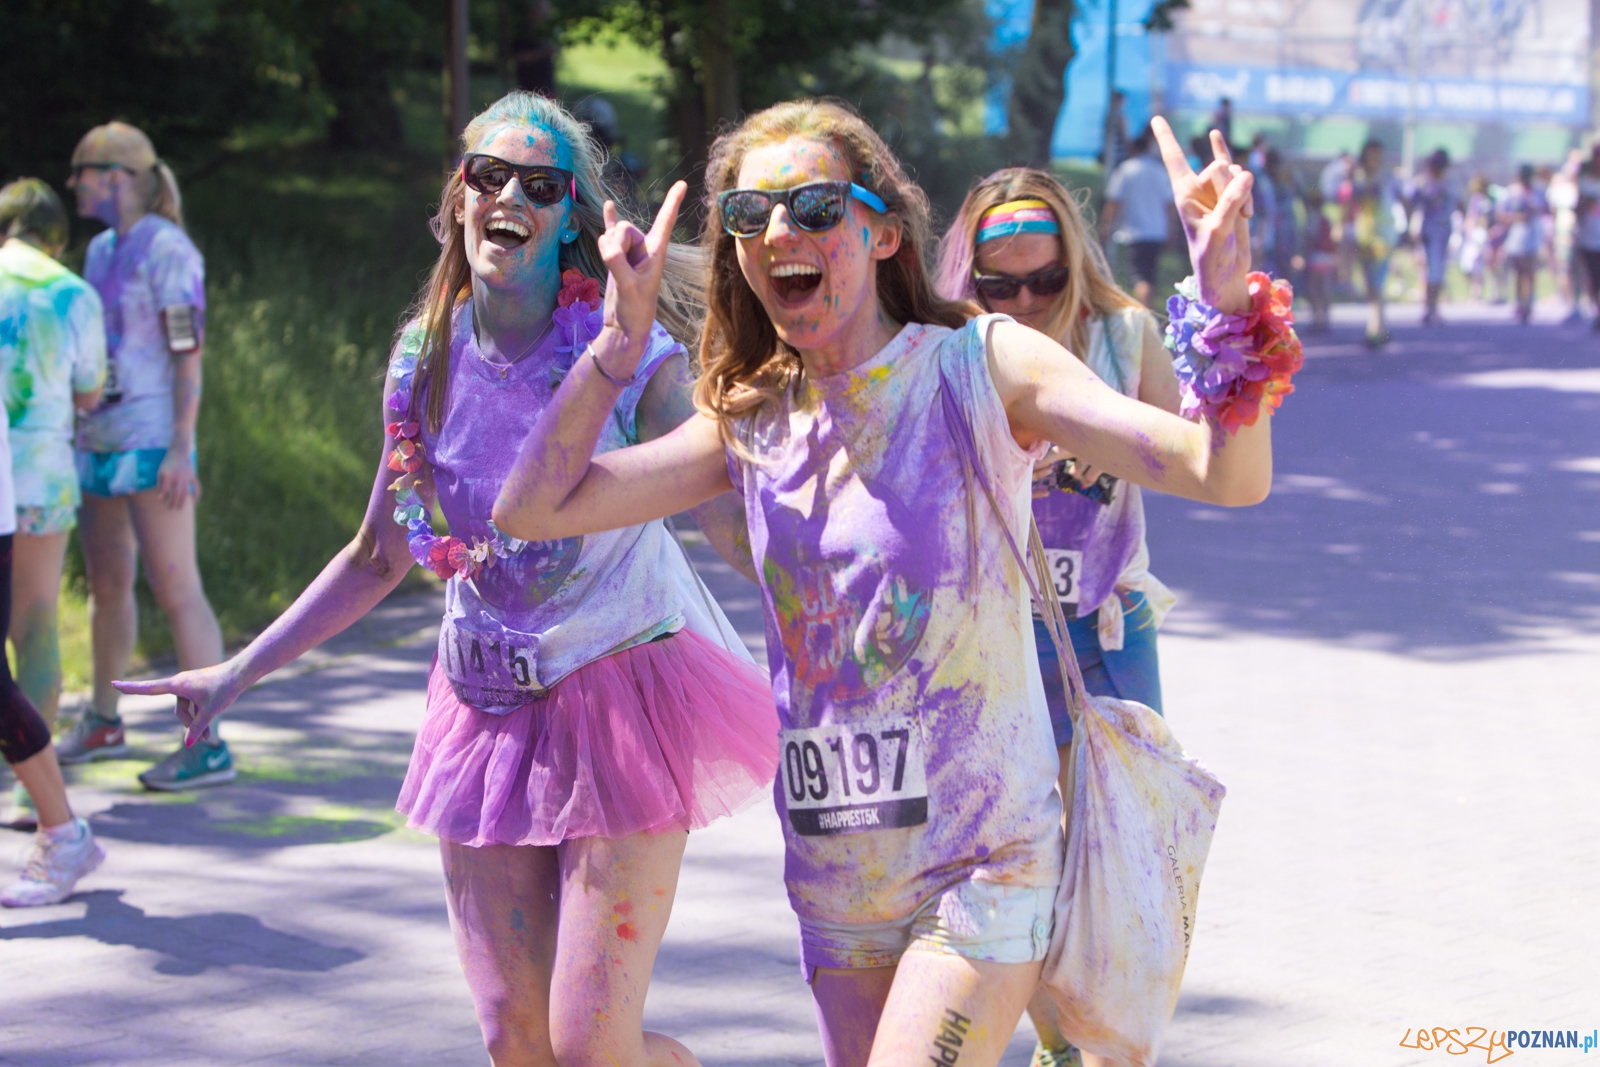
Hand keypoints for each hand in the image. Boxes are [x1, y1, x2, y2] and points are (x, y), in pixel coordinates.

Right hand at [114, 663, 245, 747]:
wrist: (241, 673)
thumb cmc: (224, 688)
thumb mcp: (210, 711)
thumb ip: (197, 727)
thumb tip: (187, 745)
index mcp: (177, 684)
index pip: (149, 688)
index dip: (131, 688)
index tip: (113, 683)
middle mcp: (180, 683)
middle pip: (178, 711)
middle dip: (190, 725)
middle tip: (204, 739)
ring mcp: (189, 686)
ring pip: (187, 711)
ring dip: (197, 723)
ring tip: (209, 738)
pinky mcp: (198, 689)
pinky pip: (194, 707)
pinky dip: (201, 716)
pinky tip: (211, 725)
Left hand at [156, 447, 199, 507]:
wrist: (179, 452)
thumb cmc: (167, 464)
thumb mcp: (160, 472)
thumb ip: (161, 484)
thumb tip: (162, 497)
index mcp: (168, 475)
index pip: (165, 489)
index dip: (163, 496)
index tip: (161, 500)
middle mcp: (178, 476)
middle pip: (176, 493)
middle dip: (173, 502)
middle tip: (171, 508)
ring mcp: (187, 476)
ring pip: (186, 492)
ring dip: (183, 502)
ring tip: (179, 508)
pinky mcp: (193, 476)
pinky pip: (197, 487)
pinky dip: (196, 494)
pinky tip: (194, 501)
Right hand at [594, 181, 687, 370]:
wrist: (624, 326)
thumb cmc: (635, 310)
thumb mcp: (628, 287)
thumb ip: (618, 264)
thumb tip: (607, 245)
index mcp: (656, 253)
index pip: (665, 222)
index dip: (672, 202)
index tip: (682, 183)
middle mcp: (644, 249)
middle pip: (626, 227)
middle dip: (616, 241)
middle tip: (617, 265)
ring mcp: (629, 252)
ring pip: (613, 233)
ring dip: (607, 245)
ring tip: (612, 268)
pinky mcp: (616, 256)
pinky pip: (611, 232)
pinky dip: (609, 220)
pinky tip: (609, 204)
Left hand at [1151, 117, 1253, 313]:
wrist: (1226, 273)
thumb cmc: (1213, 258)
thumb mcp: (1219, 232)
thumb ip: (1231, 204)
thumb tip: (1245, 176)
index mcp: (1185, 195)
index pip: (1175, 160)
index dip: (1167, 138)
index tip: (1156, 117)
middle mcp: (1198, 189)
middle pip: (1220, 168)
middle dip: (1231, 188)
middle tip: (1233, 217)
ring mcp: (1216, 192)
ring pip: (1237, 173)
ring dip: (1246, 196)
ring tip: (1243, 219)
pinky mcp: (1234, 196)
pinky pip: (1234, 169)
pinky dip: (1226, 154)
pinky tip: (1212, 135)